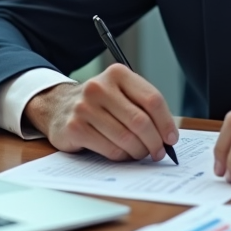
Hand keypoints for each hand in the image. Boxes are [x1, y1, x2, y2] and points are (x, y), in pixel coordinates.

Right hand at [23, 64, 178, 161]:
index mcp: (117, 74)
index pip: (152, 99)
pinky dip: (122, 156)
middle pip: (140, 121)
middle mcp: (99, 87)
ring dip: (139, 152)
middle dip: (154, 142)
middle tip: (159, 152)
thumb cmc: (100, 103)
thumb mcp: (121, 93)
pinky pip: (110, 150)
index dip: (166, 122)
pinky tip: (122, 153)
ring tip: (140, 153)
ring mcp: (84, 107)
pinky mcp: (75, 128)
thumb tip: (168, 135)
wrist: (59, 107)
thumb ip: (143, 107)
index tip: (171, 138)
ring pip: (126, 138)